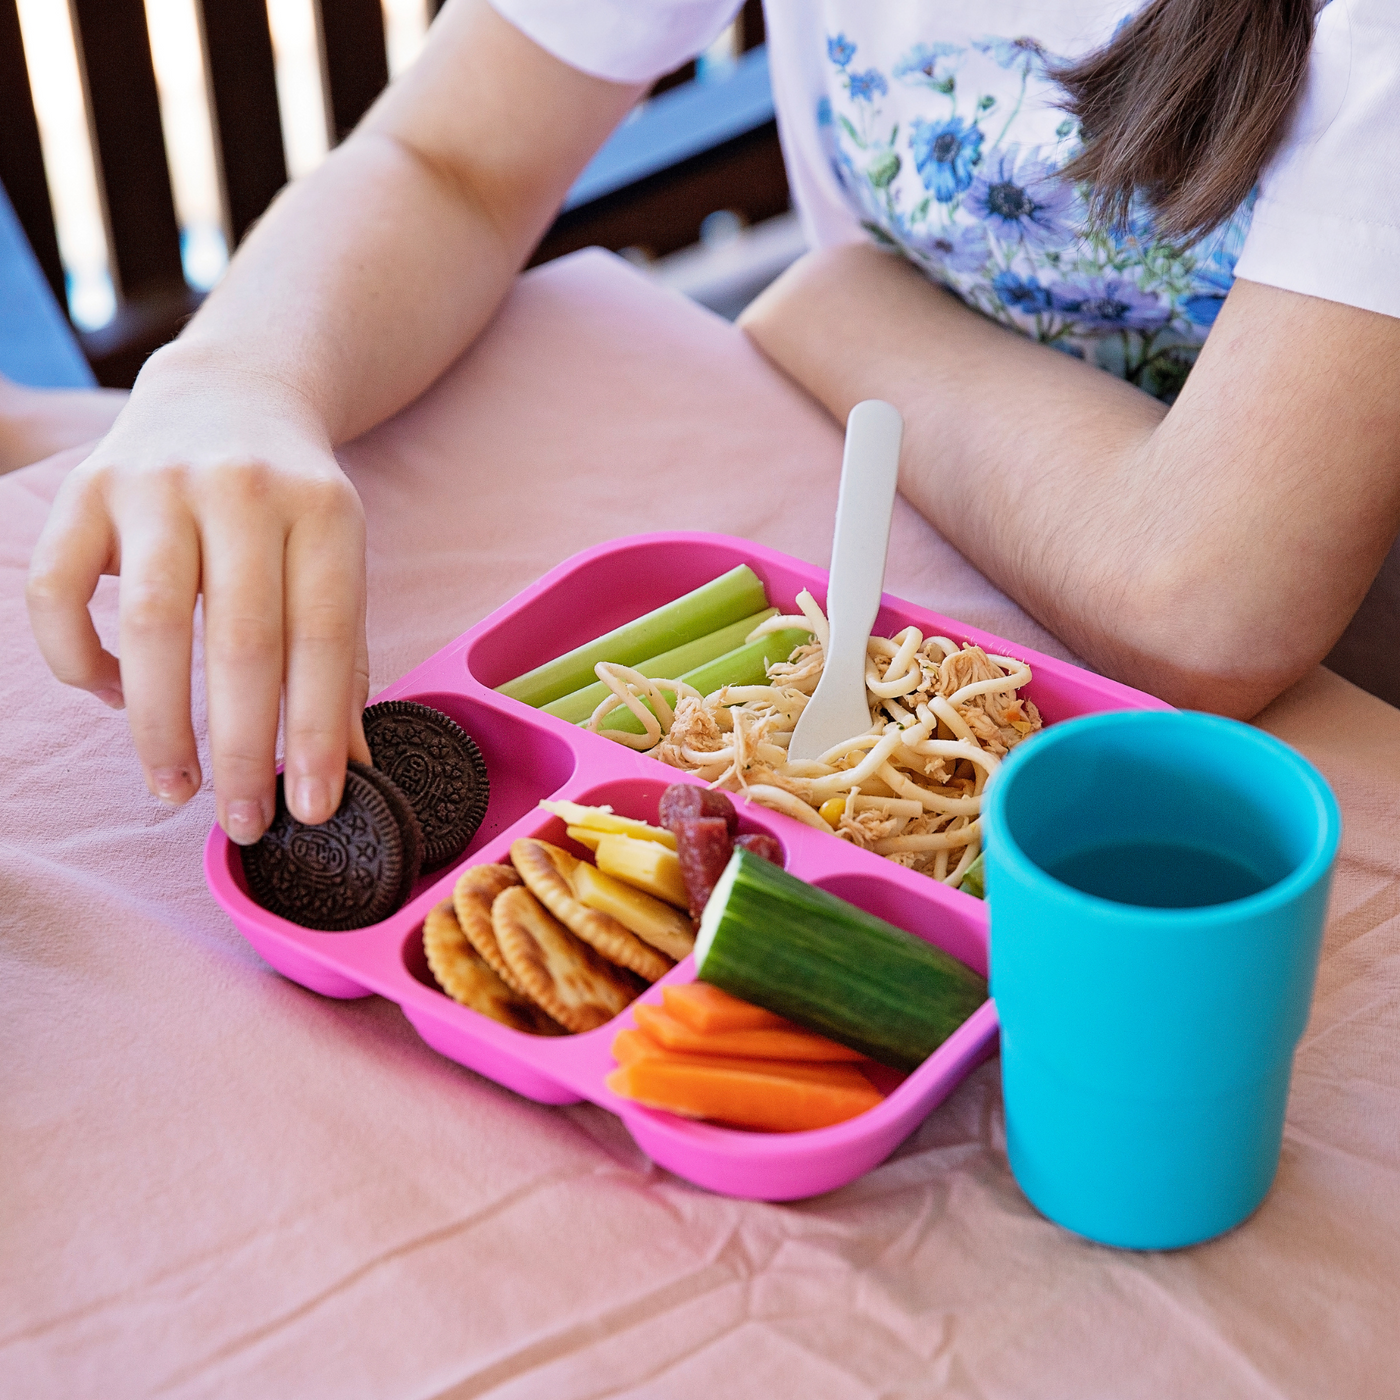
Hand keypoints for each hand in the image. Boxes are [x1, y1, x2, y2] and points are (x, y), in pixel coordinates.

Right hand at [26, 352, 370, 842]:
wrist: (233, 391)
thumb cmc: (295, 503)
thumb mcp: (338, 560)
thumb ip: (341, 657)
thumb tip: (346, 768)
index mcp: (323, 511)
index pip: (321, 639)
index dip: (316, 732)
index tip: (314, 807)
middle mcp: (242, 490)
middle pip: (241, 642)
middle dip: (242, 749)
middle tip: (244, 821)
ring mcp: (157, 484)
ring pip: (152, 626)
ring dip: (161, 726)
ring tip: (177, 790)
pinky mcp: (86, 488)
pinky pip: (60, 592)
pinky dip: (83, 660)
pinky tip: (115, 698)